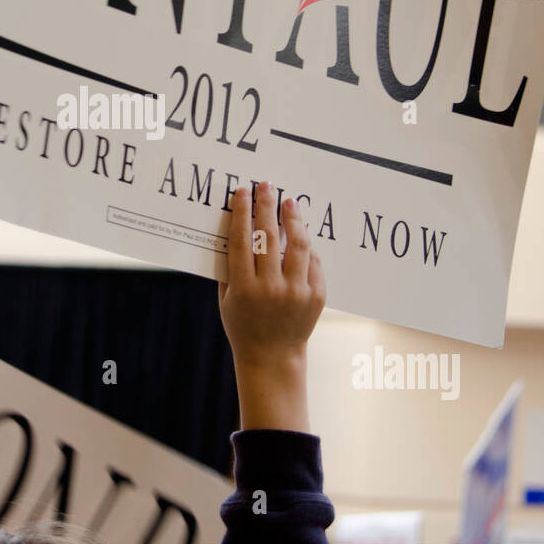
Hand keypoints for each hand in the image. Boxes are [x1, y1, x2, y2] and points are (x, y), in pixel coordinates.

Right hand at [218, 181, 326, 431]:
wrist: (272, 357)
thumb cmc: (243, 325)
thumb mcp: (227, 298)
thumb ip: (230, 267)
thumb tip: (235, 228)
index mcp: (244, 288)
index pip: (244, 240)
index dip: (243, 212)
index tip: (243, 191)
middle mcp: (270, 289)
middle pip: (269, 237)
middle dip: (267, 206)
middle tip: (267, 186)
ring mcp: (296, 293)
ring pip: (297, 245)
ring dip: (293, 219)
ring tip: (290, 203)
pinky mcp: (316, 296)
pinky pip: (312, 263)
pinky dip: (306, 247)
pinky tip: (301, 234)